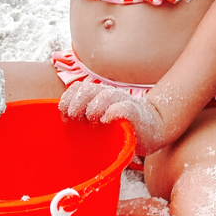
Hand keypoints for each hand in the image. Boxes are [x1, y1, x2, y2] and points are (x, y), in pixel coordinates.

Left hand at [57, 81, 171, 154]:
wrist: (153, 127)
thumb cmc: (121, 126)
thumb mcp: (99, 120)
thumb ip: (84, 118)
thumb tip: (62, 126)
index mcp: (97, 94)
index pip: (76, 88)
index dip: (67, 100)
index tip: (64, 116)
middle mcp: (108, 94)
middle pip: (86, 89)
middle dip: (76, 105)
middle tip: (77, 120)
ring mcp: (123, 101)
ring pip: (105, 96)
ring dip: (93, 110)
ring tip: (93, 124)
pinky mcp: (135, 112)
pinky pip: (123, 108)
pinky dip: (112, 113)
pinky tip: (107, 121)